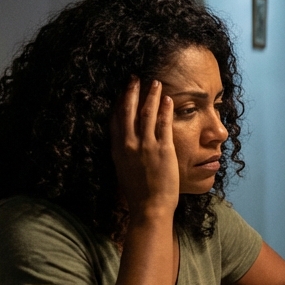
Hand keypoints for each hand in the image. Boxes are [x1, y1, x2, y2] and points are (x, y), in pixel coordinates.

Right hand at [110, 78, 178, 217]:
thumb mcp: (123, 169)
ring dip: (151, 95)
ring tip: (156, 83)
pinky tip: (168, 100)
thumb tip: (124, 142)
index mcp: (117, 149)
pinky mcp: (163, 149)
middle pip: (128, 111)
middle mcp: (129, 144)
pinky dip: (165, 110)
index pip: (115, 119)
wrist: (149, 207)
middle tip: (135, 78)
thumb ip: (124, 153)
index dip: (119, 102)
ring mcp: (146, 146)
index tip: (123, 90)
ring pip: (147, 113)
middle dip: (132, 92)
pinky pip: (164, 124)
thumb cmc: (138, 192)